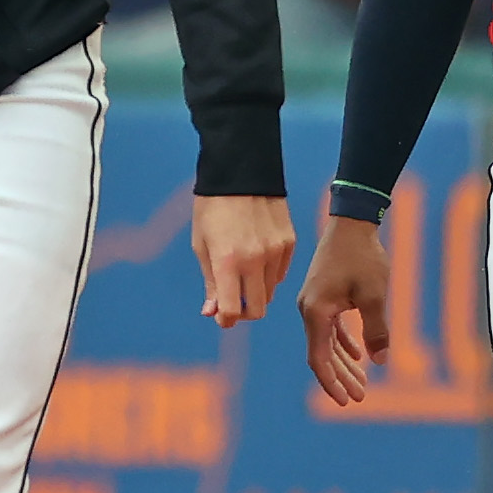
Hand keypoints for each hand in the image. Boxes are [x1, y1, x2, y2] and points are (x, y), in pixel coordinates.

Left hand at [191, 192, 296, 328]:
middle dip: (243, 311)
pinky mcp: (290, 244)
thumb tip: (212, 312)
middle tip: (232, 300)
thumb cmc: (211, 208)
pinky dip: (268, 276)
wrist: (240, 173)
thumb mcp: (201, 244)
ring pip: (269, 292)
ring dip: (255, 292)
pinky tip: (256, 260)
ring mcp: (276, 253)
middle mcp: (255, 260)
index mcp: (227, 261)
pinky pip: (280, 274)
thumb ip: (210, 281)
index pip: (233, 309)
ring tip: (242, 274)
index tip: (221, 317)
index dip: (226, 319)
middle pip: (257, 308)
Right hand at [299, 214, 391, 403]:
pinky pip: (330, 328)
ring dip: (343, 363)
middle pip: (322, 353)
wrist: (351, 226)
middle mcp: (309, 310)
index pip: (319, 357)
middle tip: (359, 398)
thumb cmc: (362, 259)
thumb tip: (379, 362)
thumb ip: (376, 331)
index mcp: (316, 312)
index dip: (331, 382)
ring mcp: (314, 303)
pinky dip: (343, 344)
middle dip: (340, 378)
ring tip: (362, 383)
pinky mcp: (323, 295)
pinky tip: (358, 356)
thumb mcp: (374, 297)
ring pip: (327, 342)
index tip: (345, 402)